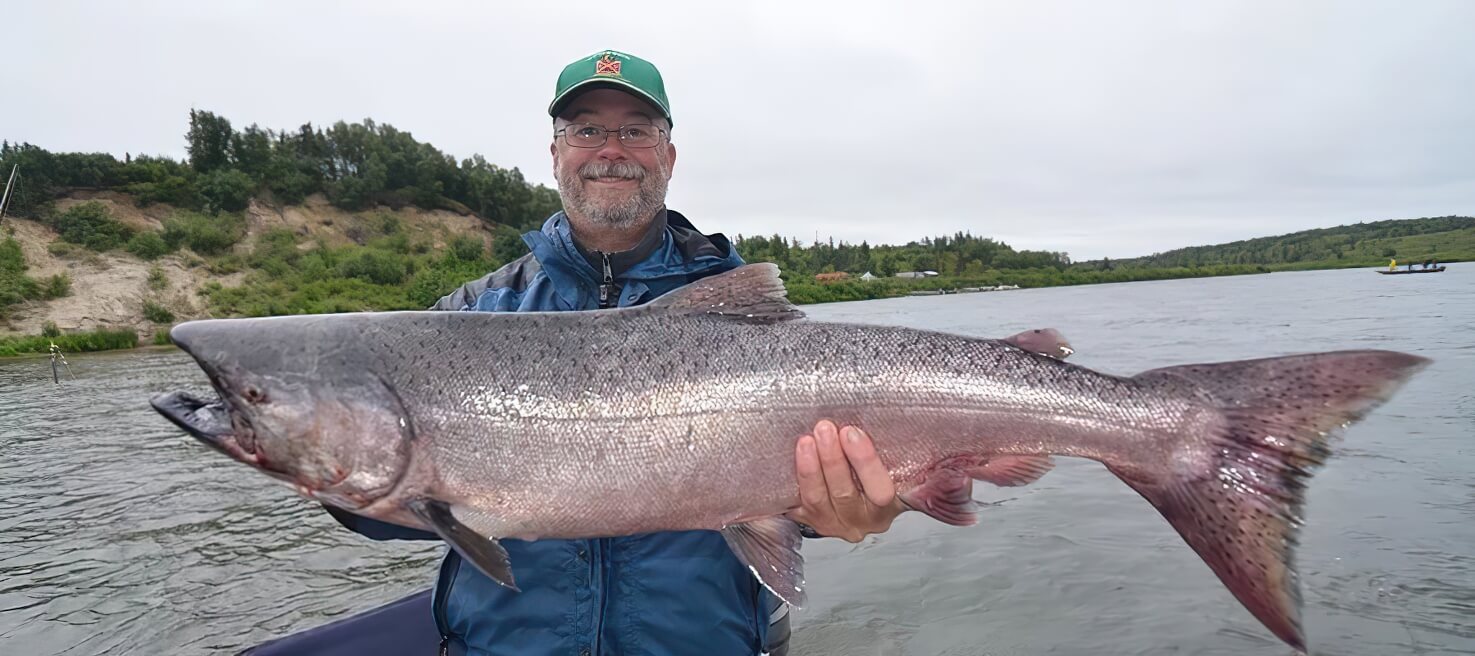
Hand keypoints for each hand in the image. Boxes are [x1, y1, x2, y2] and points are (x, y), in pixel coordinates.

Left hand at [785, 420, 905, 541]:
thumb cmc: (870, 475)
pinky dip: (793, 480)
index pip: (881, 490)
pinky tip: (787, 460)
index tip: (852, 433)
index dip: (866, 462)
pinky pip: (795, 502)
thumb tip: (862, 420)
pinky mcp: (809, 519)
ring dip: (810, 469)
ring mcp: (833, 522)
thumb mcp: (887, 463)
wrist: (852, 499)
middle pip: (844, 493)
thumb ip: (882, 448)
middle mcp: (861, 519)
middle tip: (824, 429)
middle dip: (832, 460)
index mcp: (887, 504)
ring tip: (806, 442)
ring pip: (817, 499)